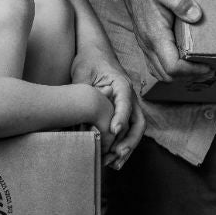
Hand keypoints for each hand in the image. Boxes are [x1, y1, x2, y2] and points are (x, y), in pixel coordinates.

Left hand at [71, 46, 144, 168]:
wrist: (95, 51)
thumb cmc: (89, 60)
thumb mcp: (82, 72)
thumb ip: (83, 94)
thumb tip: (78, 119)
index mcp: (122, 84)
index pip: (125, 103)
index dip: (120, 118)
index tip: (113, 131)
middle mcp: (129, 96)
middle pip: (138, 122)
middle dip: (129, 141)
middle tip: (116, 155)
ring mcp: (128, 104)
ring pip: (135, 130)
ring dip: (127, 147)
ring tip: (114, 164)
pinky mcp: (122, 110)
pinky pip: (128, 130)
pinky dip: (122, 144)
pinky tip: (113, 158)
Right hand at [118, 0, 209, 82]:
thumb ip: (180, 2)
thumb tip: (196, 16)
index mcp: (155, 35)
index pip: (173, 67)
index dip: (192, 71)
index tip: (210, 65)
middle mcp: (148, 44)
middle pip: (167, 75)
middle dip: (190, 76)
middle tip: (210, 69)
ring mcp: (145, 44)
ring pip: (160, 72)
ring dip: (180, 76)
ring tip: (199, 68)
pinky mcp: (146, 41)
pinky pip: (156, 65)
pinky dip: (171, 70)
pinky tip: (183, 62)